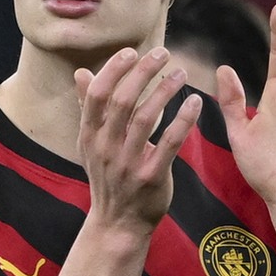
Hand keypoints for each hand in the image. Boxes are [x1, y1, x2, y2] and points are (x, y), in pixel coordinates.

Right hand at [74, 47, 201, 231]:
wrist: (118, 224)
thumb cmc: (108, 177)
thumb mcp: (91, 145)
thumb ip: (88, 107)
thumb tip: (81, 72)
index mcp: (89, 136)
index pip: (97, 95)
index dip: (114, 70)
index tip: (132, 51)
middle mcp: (106, 147)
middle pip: (123, 100)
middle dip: (143, 72)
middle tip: (163, 53)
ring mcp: (128, 163)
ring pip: (147, 118)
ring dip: (165, 91)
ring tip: (181, 73)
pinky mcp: (152, 176)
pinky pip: (170, 142)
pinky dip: (183, 120)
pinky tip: (194, 103)